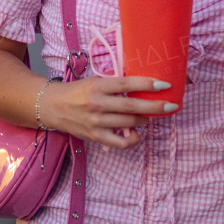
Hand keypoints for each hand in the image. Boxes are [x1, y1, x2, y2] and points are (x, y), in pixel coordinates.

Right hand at [39, 75, 177, 148]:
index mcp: (98, 85)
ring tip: (151, 115)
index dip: (148, 84)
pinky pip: (119, 142)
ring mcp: (95, 122)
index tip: (165, 84)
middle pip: (132, 106)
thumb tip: (144, 85)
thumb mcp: (95, 81)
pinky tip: (137, 134)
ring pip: (128, 123)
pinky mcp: (94, 136)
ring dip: (144, 119)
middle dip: (155, 106)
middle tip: (171, 105)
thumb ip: (116, 84)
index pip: (127, 84)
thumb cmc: (78, 91)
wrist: (52, 106)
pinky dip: (132, 140)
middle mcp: (97, 104)